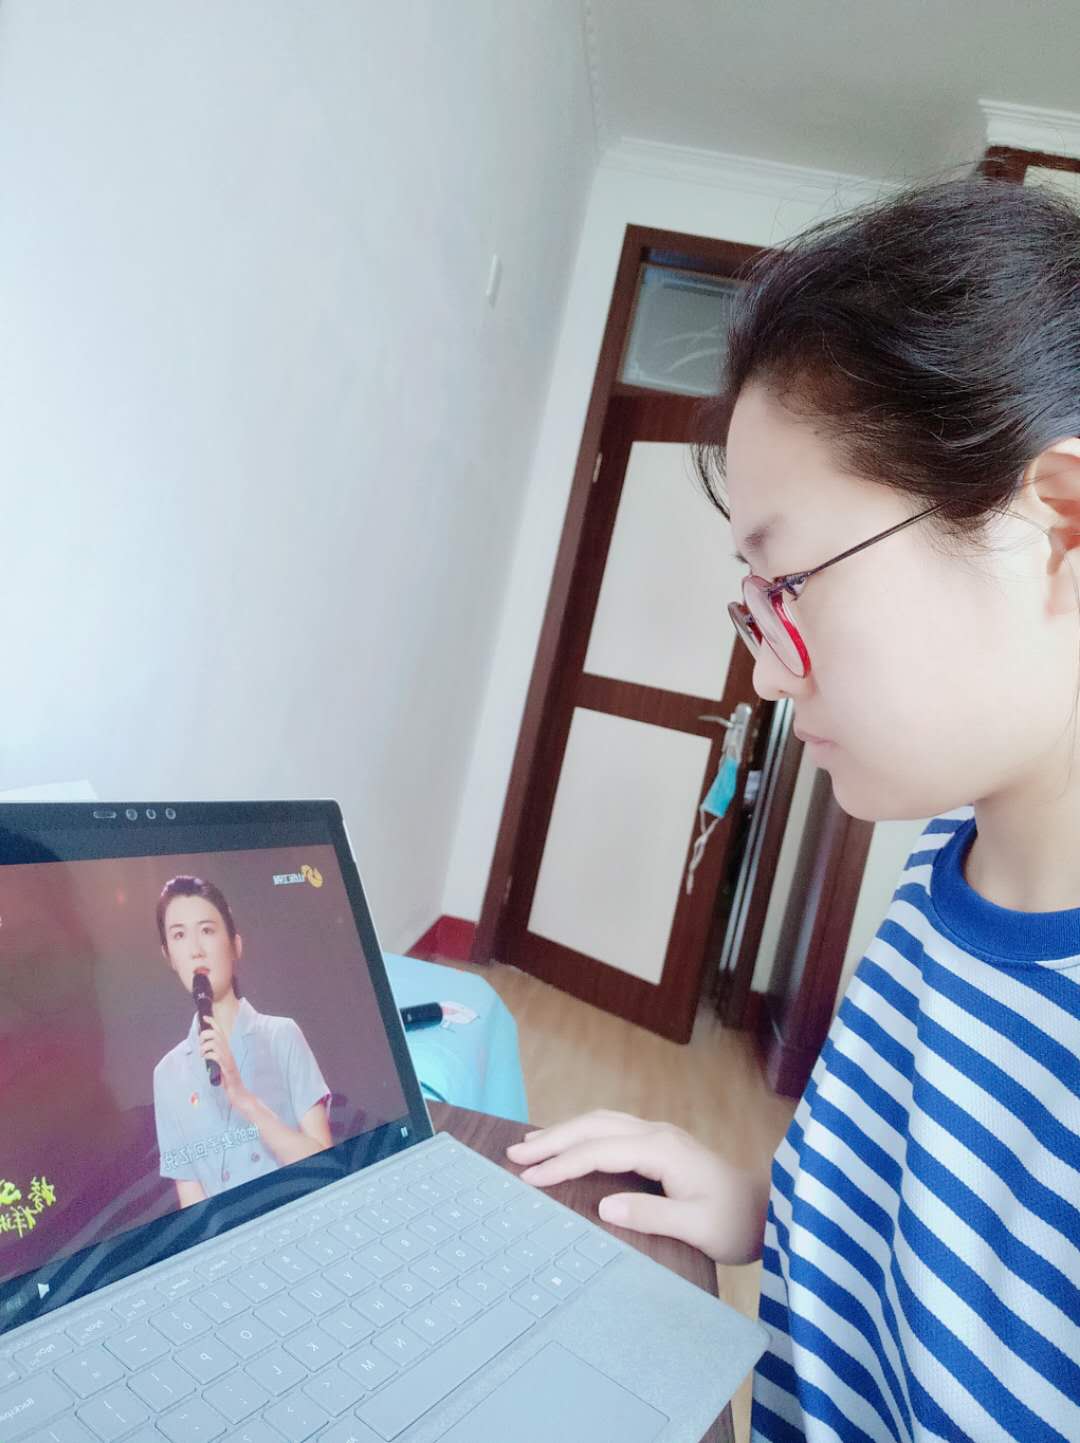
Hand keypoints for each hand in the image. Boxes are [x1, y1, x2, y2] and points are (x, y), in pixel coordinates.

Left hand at [198, 1017, 248, 1111]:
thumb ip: (215, 1058)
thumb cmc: (229, 1081)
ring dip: (205, 1046)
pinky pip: (216, 1056)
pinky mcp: (227, 1068)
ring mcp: (228, 1060)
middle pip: (217, 1034)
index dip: (213, 1023)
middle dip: (205, 1034)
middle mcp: (228, 1052)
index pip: (220, 1032)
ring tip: (202, 1054)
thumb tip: (205, 1052)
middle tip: (199, 1044)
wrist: (239, 1094)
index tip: (205, 1017)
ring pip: (215, 1043)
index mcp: (227, 1051)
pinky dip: (208, 1055)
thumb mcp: (221, 1066)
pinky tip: (206, 1060)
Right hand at [505, 1108, 765, 1264]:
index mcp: (662, 1149)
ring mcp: (659, 1134)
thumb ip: (652, 1214)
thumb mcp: (698, 1227)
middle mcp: (657, 1133)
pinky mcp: (661, 1143)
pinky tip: (570, 1142)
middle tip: (514, 1154)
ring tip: (531, 1144)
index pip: (600, 1151)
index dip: (562, 1163)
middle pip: (594, 1126)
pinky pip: (611, 1129)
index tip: (529, 1178)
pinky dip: (583, 1133)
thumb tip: (603, 1205)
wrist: (768, 1210)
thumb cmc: (736, 1223)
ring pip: (601, 1121)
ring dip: (565, 1130)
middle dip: (553, 1138)